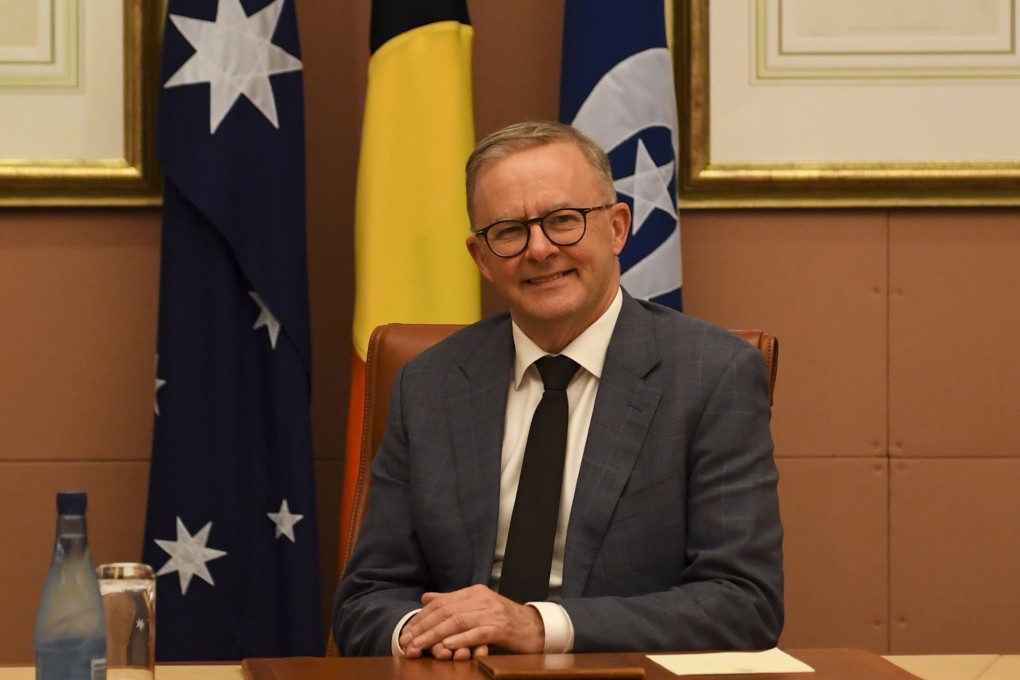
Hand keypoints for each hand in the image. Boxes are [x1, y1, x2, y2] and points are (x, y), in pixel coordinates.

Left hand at [398, 584, 544, 659]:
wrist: (535, 627)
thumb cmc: (504, 620)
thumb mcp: (477, 607)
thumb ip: (452, 601)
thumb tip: (425, 598)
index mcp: (474, 592)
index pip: (442, 603)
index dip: (422, 618)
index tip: (407, 632)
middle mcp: (482, 599)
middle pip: (446, 612)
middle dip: (424, 628)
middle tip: (407, 642)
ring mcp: (492, 613)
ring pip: (458, 622)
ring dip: (436, 635)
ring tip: (420, 646)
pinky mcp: (501, 628)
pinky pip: (477, 633)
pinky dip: (461, 639)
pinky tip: (447, 645)